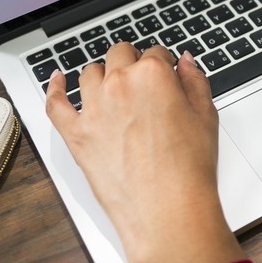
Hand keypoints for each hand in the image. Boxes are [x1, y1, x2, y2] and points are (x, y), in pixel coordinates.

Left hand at [46, 45, 245, 262]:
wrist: (168, 210)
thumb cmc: (189, 169)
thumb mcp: (206, 116)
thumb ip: (195, 81)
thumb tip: (184, 62)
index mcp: (153, 74)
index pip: (156, 52)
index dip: (163, 62)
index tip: (166, 72)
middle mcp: (120, 84)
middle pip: (120, 53)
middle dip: (132, 60)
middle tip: (141, 76)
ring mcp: (94, 108)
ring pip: (90, 73)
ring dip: (103, 73)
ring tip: (111, 84)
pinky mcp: (76, 134)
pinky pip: (55, 103)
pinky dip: (54, 87)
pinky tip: (58, 80)